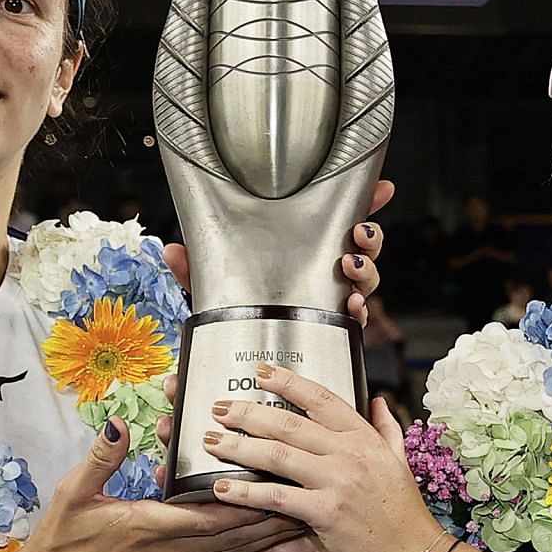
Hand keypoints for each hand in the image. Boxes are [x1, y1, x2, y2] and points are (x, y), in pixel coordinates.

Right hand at [3, 417, 307, 551]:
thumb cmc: (58, 545)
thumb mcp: (72, 494)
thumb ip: (102, 458)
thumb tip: (121, 423)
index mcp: (150, 529)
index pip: (213, 513)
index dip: (251, 497)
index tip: (280, 477)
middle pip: (235, 535)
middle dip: (274, 515)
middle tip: (310, 495)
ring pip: (232, 551)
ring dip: (266, 534)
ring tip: (303, 516)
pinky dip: (243, 547)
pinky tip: (260, 537)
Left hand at [164, 180, 394, 324]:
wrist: (244, 364)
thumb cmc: (235, 316)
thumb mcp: (212, 288)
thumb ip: (196, 269)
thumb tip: (171, 251)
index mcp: (304, 254)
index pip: (338, 223)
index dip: (364, 203)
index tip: (380, 187)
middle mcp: (325, 275)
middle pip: (364, 248)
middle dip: (370, 236)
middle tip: (358, 232)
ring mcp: (333, 302)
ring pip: (367, 280)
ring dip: (366, 269)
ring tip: (349, 265)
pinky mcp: (335, 331)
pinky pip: (358, 320)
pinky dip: (361, 311)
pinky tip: (352, 306)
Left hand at [195, 363, 442, 551]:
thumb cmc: (402, 510)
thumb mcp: (399, 460)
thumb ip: (386, 428)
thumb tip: (376, 400)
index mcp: (363, 437)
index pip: (321, 399)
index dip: (288, 382)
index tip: (261, 372)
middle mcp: (349, 453)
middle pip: (288, 423)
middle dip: (248, 413)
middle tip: (219, 407)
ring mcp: (336, 482)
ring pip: (277, 455)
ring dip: (239, 446)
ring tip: (212, 441)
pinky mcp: (324, 512)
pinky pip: (276, 497)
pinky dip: (246, 492)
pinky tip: (222, 488)